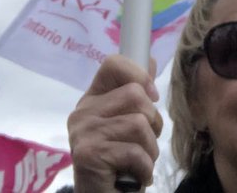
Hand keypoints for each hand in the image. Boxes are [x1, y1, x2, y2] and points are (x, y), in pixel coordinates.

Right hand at [68, 55, 163, 192]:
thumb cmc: (120, 163)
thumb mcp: (127, 125)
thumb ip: (135, 94)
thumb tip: (149, 59)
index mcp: (92, 100)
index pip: (113, 64)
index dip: (139, 75)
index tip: (152, 98)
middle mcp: (82, 112)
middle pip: (136, 95)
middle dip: (153, 123)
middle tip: (143, 145)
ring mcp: (83, 132)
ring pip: (139, 123)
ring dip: (150, 150)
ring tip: (139, 163)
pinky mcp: (89, 154)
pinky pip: (135, 152)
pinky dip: (144, 169)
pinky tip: (135, 178)